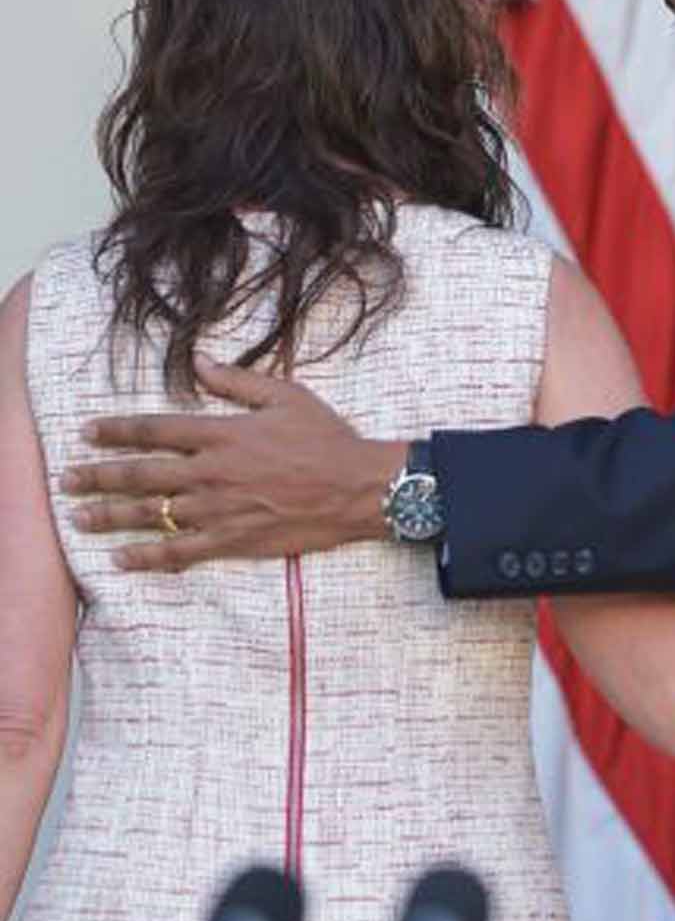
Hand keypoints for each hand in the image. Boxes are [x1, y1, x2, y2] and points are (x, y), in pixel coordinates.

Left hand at [61, 359, 404, 571]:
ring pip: (152, 514)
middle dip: (97, 477)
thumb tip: (200, 362)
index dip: (116, 431)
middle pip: (141, 475)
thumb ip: (239, 380)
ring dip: (109, 516)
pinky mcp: (235, 540)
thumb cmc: (329, 439)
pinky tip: (121, 559)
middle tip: (65, 480)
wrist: (361, 488)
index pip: (156, 430)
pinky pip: (181, 552)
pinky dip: (148, 557)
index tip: (87, 432)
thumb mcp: (288, 396)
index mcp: (224, 434)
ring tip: (78, 518)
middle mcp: (213, 472)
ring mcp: (221, 510)